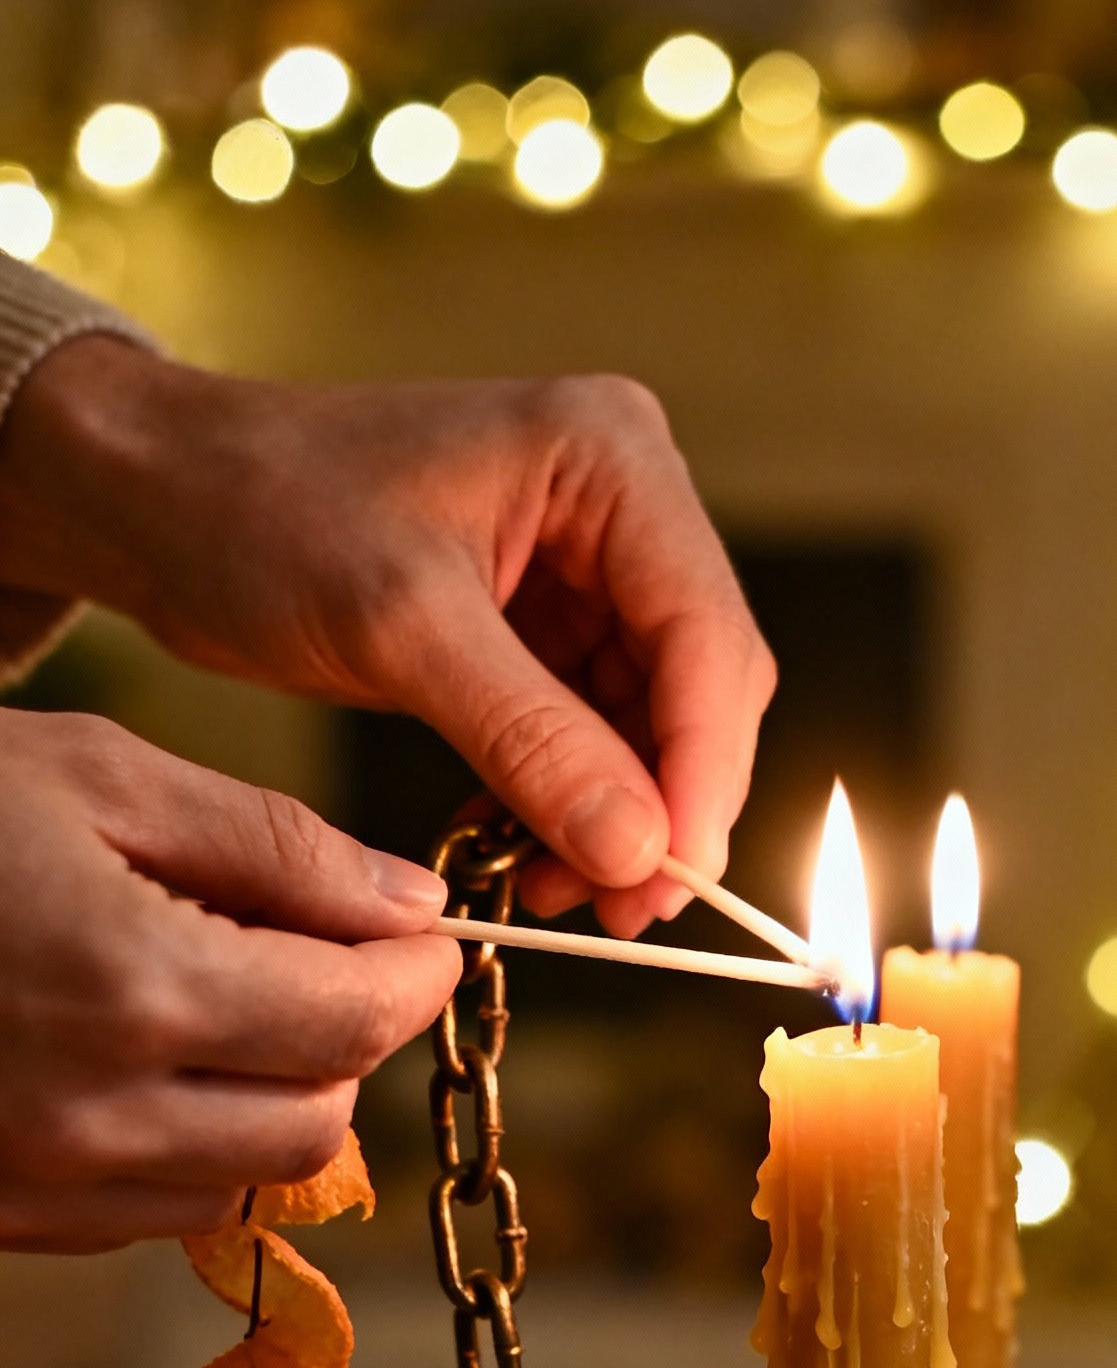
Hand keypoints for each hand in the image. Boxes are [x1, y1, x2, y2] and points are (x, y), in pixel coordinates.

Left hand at [0, 345, 776, 936]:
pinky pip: (591, 727)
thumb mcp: (401, 627)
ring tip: (553, 890)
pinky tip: (522, 850)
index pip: (705, 633)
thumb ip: (533, 739)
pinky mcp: (542, 618)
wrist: (161, 497)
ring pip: (652, 717)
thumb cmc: (261, 512)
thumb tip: (642, 850)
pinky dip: (567, 797)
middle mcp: (621, 499)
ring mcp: (586, 561)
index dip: (702, 767)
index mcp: (610, 457)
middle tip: (624, 910)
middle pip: (698, 680)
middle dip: (665, 800)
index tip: (674, 877)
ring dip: (618, 813)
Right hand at [0, 711, 458, 1249]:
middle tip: (330, 957)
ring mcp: (42, 1182)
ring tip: (230, 997)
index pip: (354, 1020)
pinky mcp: (5, 1216)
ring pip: (249, 1181)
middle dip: (352, 1038)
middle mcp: (96, 1111)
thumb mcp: (96, 775)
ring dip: (279, 1098)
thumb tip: (406, 901)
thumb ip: (272, 845)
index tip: (422, 934)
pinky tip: (153, 1056)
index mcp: (135, 985)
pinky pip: (158, 1209)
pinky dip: (197, 1144)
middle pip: (321, 1120)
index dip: (416, 975)